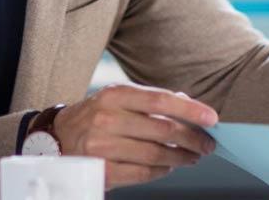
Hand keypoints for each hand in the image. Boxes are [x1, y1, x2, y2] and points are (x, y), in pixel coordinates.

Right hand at [52, 83, 219, 188]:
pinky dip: (162, 171)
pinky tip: (168, 167)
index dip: (190, 110)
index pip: (160, 100)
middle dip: (192, 138)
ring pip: (156, 154)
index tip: (212, 118)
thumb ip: (151, 101)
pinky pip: (143, 173)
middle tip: (206, 144)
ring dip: (181, 157)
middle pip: (163, 130)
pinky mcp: (102, 170)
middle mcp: (107, 118)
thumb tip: (188, 104)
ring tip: (192, 157)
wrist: (56, 138)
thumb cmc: (94, 117)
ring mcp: (102, 146)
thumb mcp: (117, 99)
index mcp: (114, 95)